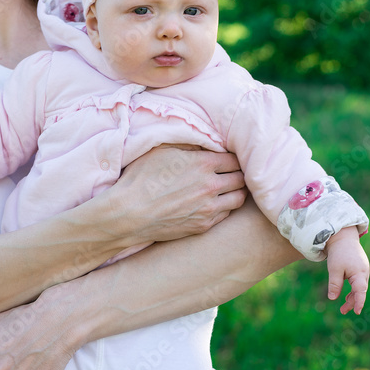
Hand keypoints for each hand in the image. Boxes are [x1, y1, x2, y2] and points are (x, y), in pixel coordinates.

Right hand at [111, 146, 246, 241]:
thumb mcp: (161, 150)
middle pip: (241, 178)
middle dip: (238, 173)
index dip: (231, 157)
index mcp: (203, 164)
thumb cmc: (141, 179)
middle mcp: (211, 186)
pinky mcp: (203, 225)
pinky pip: (226, 214)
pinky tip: (215, 202)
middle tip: (230, 172)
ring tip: (228, 187)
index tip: (226, 158)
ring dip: (236, 191)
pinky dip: (225, 207)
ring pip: (239, 198)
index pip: (234, 158)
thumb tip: (204, 144)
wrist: (128, 214)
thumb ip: (188, 144)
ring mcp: (209, 208)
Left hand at [326, 227, 369, 313]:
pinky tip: (346, 297)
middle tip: (342, 311)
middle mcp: (364, 273)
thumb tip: (332, 298)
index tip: (357, 311)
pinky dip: (353, 290)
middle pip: (360, 291)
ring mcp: (363, 271)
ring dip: (352, 297)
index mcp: (359, 273)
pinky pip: (358, 283)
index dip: (359, 302)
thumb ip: (335, 284)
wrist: (343, 238)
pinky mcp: (359, 269)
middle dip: (352, 302)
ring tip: (343, 307)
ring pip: (359, 288)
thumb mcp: (334, 269)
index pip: (361, 291)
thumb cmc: (339, 253)